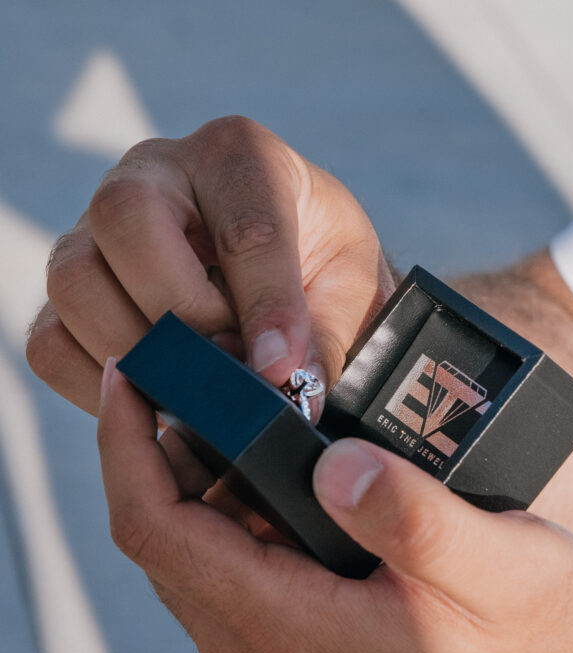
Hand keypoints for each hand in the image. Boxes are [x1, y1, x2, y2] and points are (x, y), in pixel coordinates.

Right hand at [26, 116, 395, 413]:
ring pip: (73, 278)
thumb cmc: (321, 274)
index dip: (262, 303)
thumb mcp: (349, 292)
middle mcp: (154, 176)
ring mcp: (98, 231)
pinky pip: (49, 340)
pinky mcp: (74, 292)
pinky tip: (151, 400)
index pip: (241, 219)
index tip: (280, 368)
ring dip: (136, 352)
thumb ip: (326, 339)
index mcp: (237, 157)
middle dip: (180, 312)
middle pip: (123, 217)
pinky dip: (95, 384)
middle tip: (226, 368)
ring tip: (192, 390)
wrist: (293, 283)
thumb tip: (292, 395)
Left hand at [97, 359, 572, 652]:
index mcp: (294, 640)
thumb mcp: (511, 573)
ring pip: (200, 584)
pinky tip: (292, 520)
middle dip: (173, 466)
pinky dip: (241, 556)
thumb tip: (332, 463)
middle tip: (216, 394)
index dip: (126, 445)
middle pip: (170, 554)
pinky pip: (232, 617)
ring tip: (266, 449)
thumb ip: (413, 515)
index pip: (157, 531)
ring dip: (212, 510)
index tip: (129, 378)